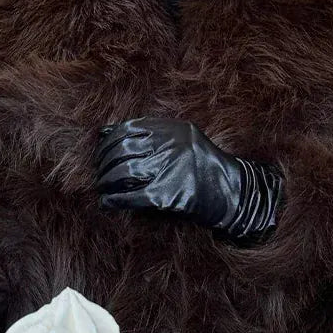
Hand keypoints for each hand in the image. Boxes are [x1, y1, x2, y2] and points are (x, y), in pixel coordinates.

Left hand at [95, 118, 282, 242]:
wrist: (233, 194)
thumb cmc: (205, 168)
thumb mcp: (185, 140)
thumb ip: (153, 134)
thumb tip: (105, 132)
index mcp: (175, 130)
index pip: (130, 129)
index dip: (109, 140)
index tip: (102, 151)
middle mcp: (172, 146)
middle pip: (123, 150)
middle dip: (104, 162)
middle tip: (98, 172)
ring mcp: (170, 170)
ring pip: (124, 172)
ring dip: (106, 181)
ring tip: (101, 187)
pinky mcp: (167, 196)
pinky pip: (131, 197)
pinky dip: (114, 200)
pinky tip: (106, 203)